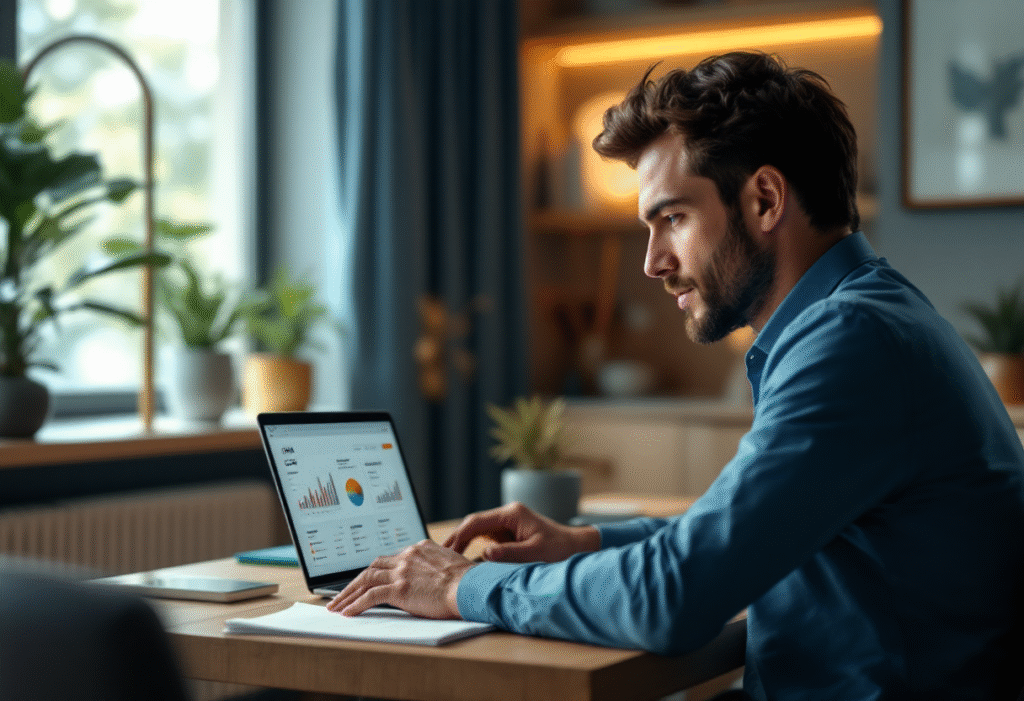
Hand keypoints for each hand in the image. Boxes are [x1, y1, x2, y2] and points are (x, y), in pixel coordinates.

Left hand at [326, 540, 472, 618]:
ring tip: (337, 606)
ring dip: (348, 593)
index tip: (367, 582)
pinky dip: (356, 604)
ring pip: (366, 579)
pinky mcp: (399, 588)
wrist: (470, 587)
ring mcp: (401, 571)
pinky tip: (348, 612)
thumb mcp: (449, 565)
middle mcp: (407, 556)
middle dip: (355, 581)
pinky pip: (370, 595)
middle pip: (373, 566)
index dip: (376, 572)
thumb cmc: (467, 581)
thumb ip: (434, 567)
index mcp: (419, 549)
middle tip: (342, 594)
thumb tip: (432, 579)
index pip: (390, 559)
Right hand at [444, 502, 599, 563]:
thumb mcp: (535, 553)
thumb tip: (484, 554)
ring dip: (463, 543)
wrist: (576, 547)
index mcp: (512, 514)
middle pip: (473, 523)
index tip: (447, 551)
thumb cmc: (560, 550)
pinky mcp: (508, 533)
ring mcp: (507, 523)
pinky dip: (472, 547)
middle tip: (439, 557)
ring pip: (477, 530)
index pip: (477, 521)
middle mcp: (507, 515)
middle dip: (456, 539)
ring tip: (446, 560)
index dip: (459, 536)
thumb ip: (509, 553)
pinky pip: (485, 538)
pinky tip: (463, 560)